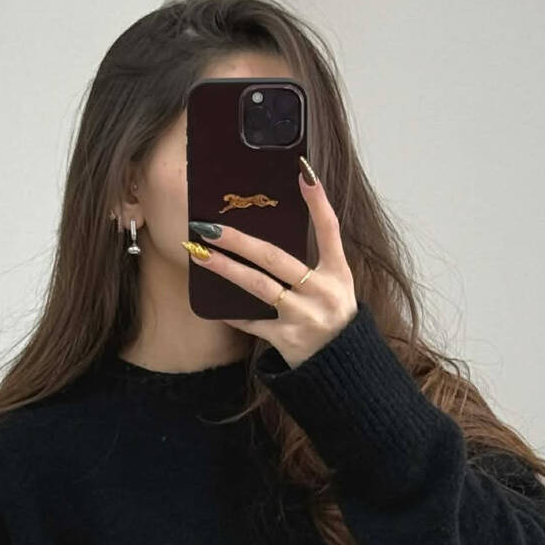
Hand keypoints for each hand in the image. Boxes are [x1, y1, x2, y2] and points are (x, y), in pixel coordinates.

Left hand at [184, 157, 358, 368]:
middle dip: (239, 240)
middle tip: (209, 227)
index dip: (318, 202)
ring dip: (225, 269)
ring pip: (258, 287)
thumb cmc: (335, 320)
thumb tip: (274, 233)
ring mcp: (304, 317)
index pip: (330, 230)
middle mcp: (322, 292)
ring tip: (199, 254)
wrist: (346, 371)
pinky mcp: (288, 341)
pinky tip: (212, 303)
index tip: (304, 172)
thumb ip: (315, 261)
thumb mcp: (337, 287)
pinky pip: (253, 323)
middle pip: (275, 258)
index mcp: (338, 274)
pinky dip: (233, 314)